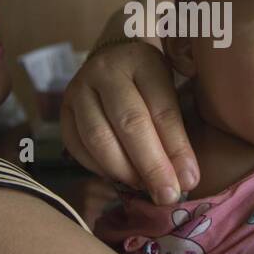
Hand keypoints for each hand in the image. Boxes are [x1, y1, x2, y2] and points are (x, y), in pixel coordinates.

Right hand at [60, 40, 199, 204]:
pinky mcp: (64, 110)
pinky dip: (99, 169)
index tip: (189, 179)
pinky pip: (77, 147)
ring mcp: (79, 89)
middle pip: (129, 124)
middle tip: (168, 195)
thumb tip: (186, 175)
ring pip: (98, 138)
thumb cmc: (151, 79)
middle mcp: (106, 71)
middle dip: (151, 166)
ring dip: (124, 171)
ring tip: (145, 188)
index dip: (176, 149)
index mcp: (142, 60)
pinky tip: (121, 178)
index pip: (162, 110)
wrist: (112, 58)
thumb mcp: (174, 85)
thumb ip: (181, 121)